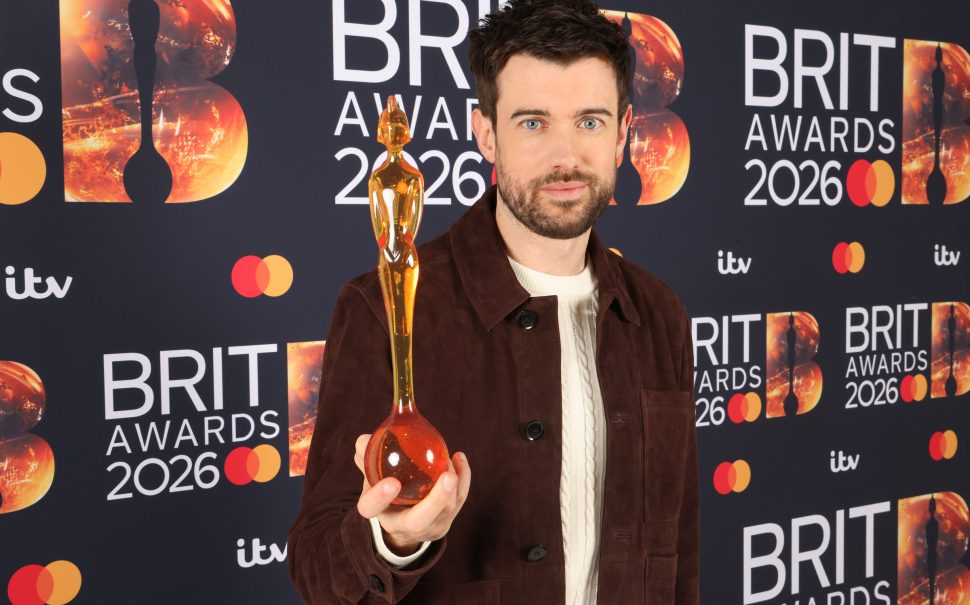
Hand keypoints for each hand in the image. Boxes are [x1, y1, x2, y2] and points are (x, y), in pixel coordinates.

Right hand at [354, 434, 470, 555]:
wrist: (403, 519)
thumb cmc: (387, 490)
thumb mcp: (373, 477)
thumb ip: (368, 457)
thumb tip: (364, 440)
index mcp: (380, 513)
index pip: (373, 509)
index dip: (380, 497)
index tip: (392, 482)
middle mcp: (404, 527)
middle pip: (420, 520)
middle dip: (436, 500)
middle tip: (448, 476)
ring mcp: (429, 526)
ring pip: (446, 510)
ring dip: (453, 483)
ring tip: (448, 459)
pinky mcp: (446, 520)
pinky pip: (459, 500)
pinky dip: (464, 478)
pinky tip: (459, 458)